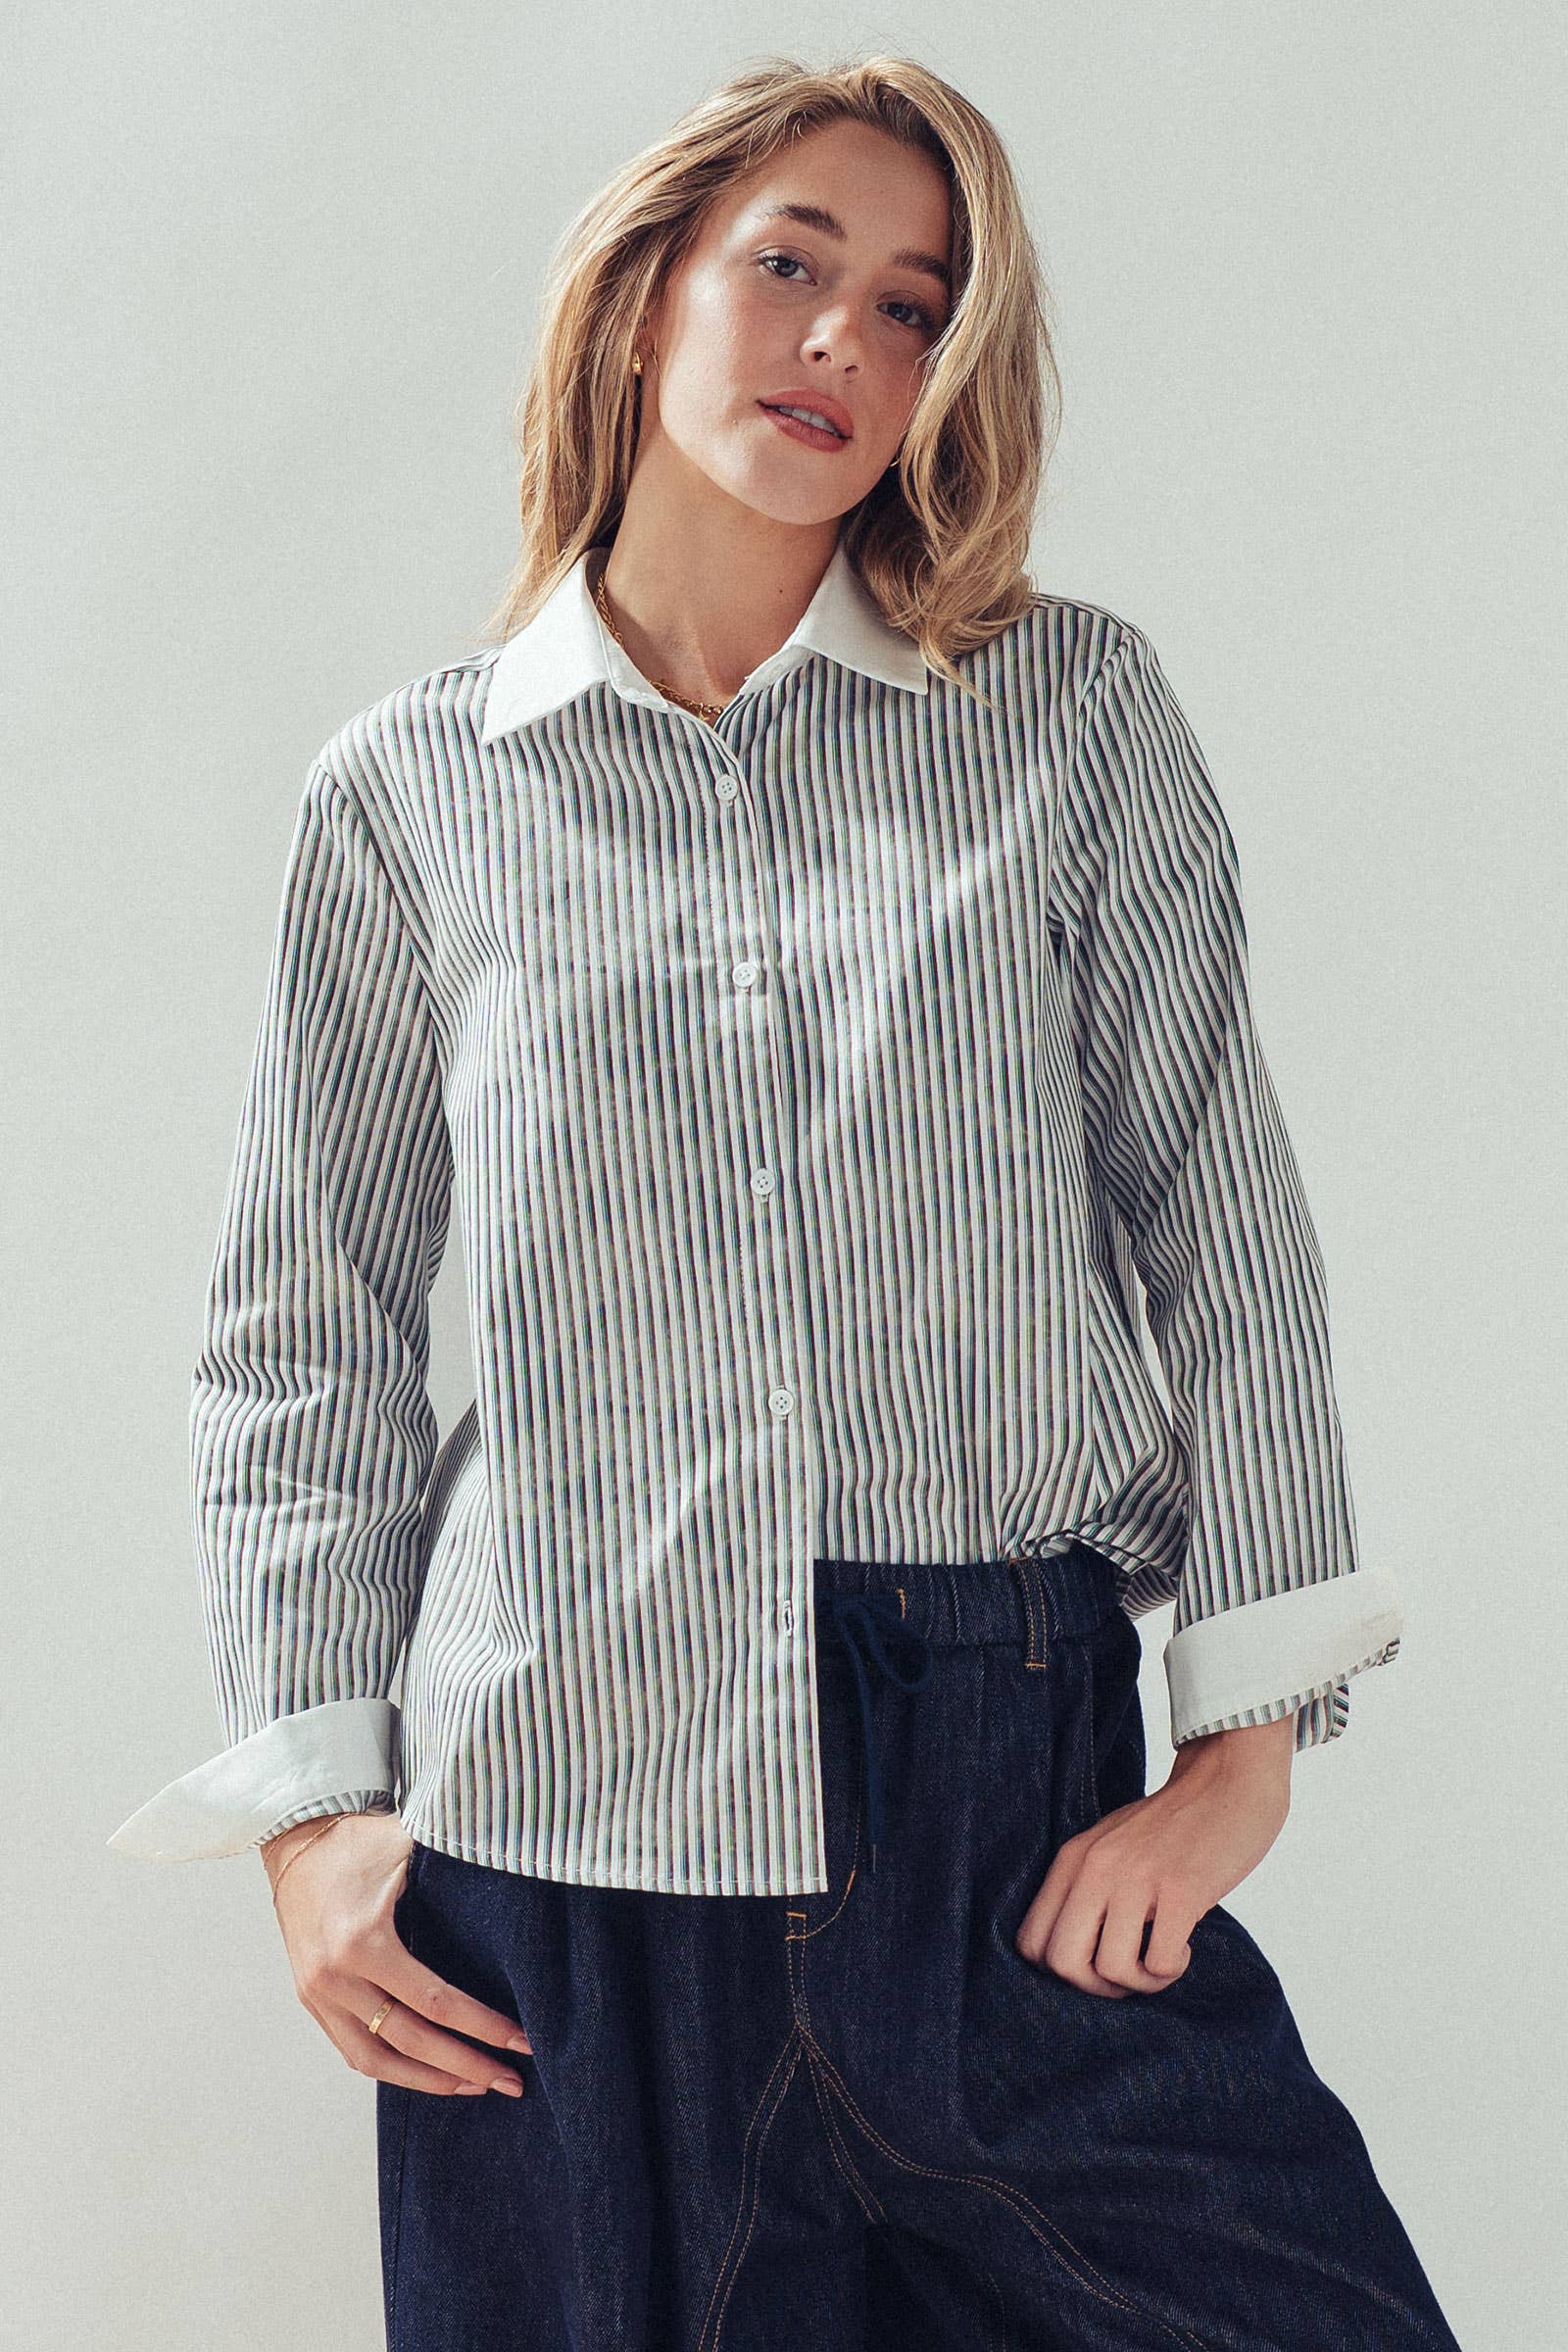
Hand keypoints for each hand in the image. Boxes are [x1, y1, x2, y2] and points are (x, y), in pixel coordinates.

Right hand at [261, 1811, 534, 2094]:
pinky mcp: (311, 1999)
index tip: (522, 2041)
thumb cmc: (359, 1840)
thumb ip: (456, 1864)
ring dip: (428, 2081)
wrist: (296, 1838)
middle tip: (512, 2082)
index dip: (482, 2027)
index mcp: (363, 1942)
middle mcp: (336, 1978)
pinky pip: (352, 2050)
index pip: (435, 2002)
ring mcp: (318, 1994)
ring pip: (376, 2061)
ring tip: (474, 2086)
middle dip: (466, 2065)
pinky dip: (391, 2067)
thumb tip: (520, 1872)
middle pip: (410, 2042)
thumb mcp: (409, 1846)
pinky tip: (426, 2072)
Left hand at [1014, 1716, 1293, 1997]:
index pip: (1031, 1942)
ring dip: (1141, 1983)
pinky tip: (1184, 1945)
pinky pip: (1159, 1964)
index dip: (1061, 1973)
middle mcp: (1096, 1867)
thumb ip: (1084, 1888)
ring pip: (1112, 1971)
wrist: (1227, 1781)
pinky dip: (1172, 1970)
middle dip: (1096, 1989)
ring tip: (1161, 1957)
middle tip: (1129, 1974)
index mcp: (1073, 1859)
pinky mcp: (1182, 1890)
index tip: (1096, 1964)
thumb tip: (1069, 1960)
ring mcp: (1137, 1878)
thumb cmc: (1171, 1825)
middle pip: (1062, 1965)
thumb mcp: (1109, 1845)